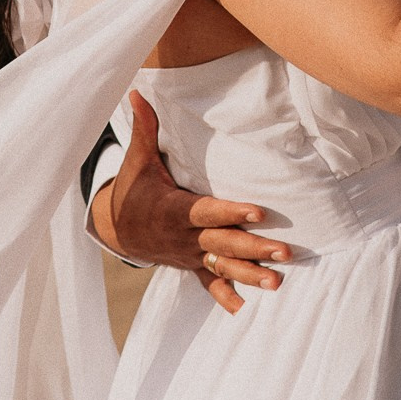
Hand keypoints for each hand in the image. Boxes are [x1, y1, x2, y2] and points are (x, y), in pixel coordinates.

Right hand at [96, 91, 288, 313]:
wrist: (115, 228)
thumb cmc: (133, 189)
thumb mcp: (137, 160)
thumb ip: (145, 127)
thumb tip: (136, 91)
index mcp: (174, 210)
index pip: (208, 211)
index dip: (232, 212)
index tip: (258, 211)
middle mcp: (185, 236)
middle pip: (224, 243)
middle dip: (254, 249)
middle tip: (285, 251)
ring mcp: (189, 254)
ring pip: (223, 266)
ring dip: (250, 275)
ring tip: (278, 283)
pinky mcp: (191, 264)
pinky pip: (208, 283)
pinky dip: (224, 295)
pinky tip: (243, 308)